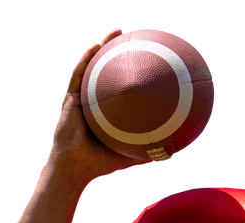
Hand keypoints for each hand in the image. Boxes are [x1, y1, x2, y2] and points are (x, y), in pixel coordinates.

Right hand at [48, 28, 149, 185]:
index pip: (121, 89)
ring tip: (117, 32)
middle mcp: (94, 102)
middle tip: (135, 39)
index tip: (147, 62)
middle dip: (120, 53)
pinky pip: (79, 74)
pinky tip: (96, 46)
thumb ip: (148, 151)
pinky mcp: (70, 98)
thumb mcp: (130, 156)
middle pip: (108, 72)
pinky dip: (87, 58)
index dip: (131, 74)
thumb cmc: (100, 164)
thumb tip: (173, 152)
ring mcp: (81, 98)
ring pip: (93, 67)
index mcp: (107, 112)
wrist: (75, 167)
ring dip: (104, 47)